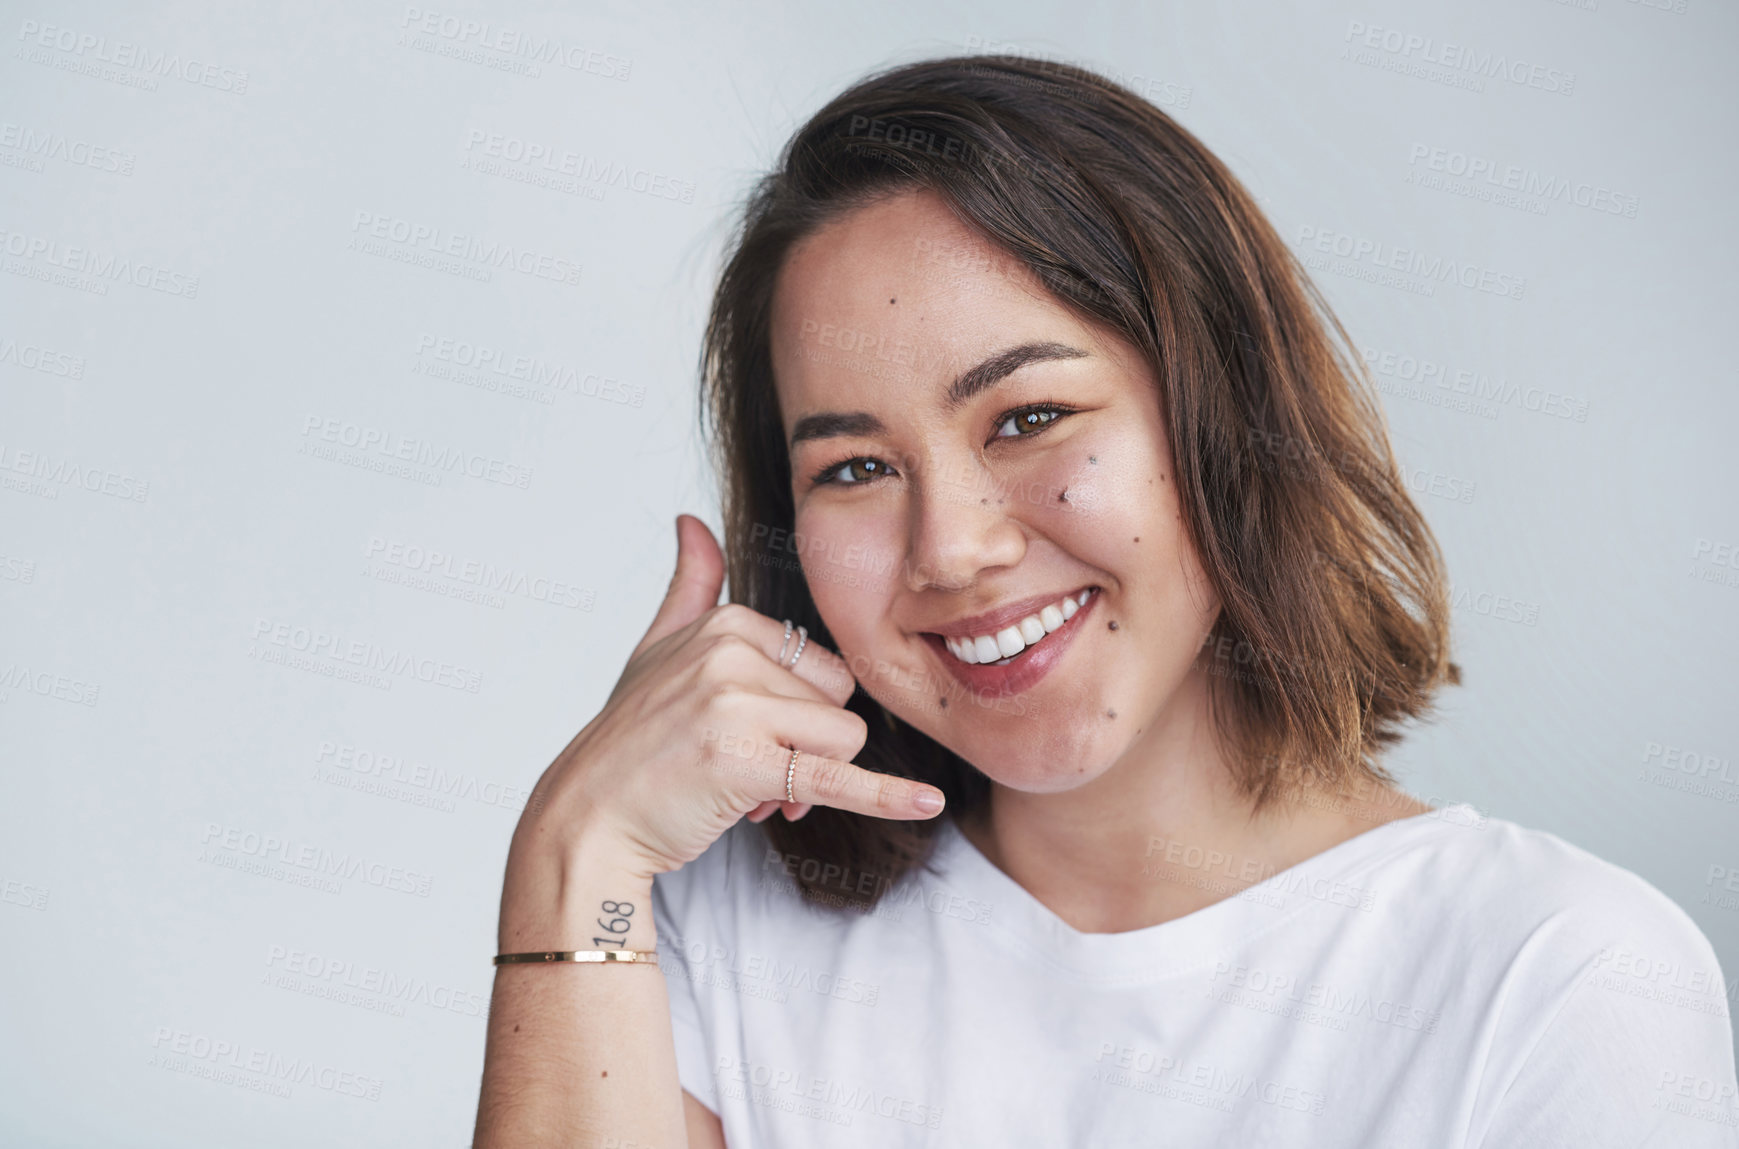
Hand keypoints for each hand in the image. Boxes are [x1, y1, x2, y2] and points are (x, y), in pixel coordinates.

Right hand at [512, 513, 944, 884]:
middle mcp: (731, 655)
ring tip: (752, 794)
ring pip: (843, 742)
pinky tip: (926, 804)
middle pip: (840, 703)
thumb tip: (691, 520)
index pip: (825, 666)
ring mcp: (736, 707)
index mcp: (727, 622)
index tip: (755, 737)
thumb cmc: (631, 740)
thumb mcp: (657, 649)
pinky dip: (886, 796)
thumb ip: (690, 586)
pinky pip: (836, 778)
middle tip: (755, 772)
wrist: (588, 816)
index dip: (804, 714)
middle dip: (810, 747)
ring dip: (809, 782)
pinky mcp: (745, 764)